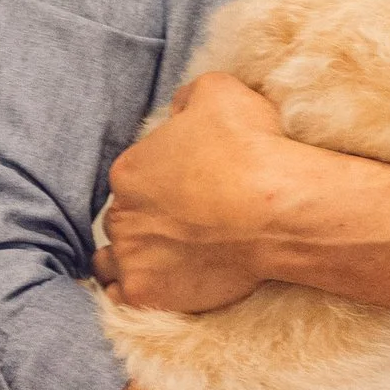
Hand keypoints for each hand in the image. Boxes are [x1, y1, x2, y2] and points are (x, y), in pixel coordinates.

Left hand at [96, 72, 297, 311]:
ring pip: (112, 260)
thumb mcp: (218, 92)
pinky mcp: (148, 294)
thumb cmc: (250, 149)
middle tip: (186, 223)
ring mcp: (132, 258)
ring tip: (161, 257)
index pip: (133, 179)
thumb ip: (188, 98)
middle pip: (124, 219)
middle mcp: (121, 215)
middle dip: (147, 220)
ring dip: (131, 256)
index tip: (188, 189)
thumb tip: (180, 109)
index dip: (159, 183)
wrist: (277, 211)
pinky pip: (120, 297)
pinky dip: (130, 291)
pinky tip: (152, 284)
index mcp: (129, 170)